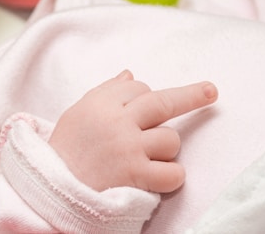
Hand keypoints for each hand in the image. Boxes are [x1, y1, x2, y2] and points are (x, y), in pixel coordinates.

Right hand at [49, 70, 217, 192]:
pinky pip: (173, 172)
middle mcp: (116, 121)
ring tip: (144, 161)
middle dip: (191, 96)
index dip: (143, 97)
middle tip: (211, 91)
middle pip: (163, 101)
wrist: (52, 191)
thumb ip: (105, 93)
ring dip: (164, 151)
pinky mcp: (136, 174)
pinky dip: (171, 177)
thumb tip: (129, 74)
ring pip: (170, 139)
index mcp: (99, 103)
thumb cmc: (66, 152)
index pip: (137, 88)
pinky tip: (159, 178)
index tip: (144, 108)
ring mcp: (128, 147)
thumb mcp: (78, 114)